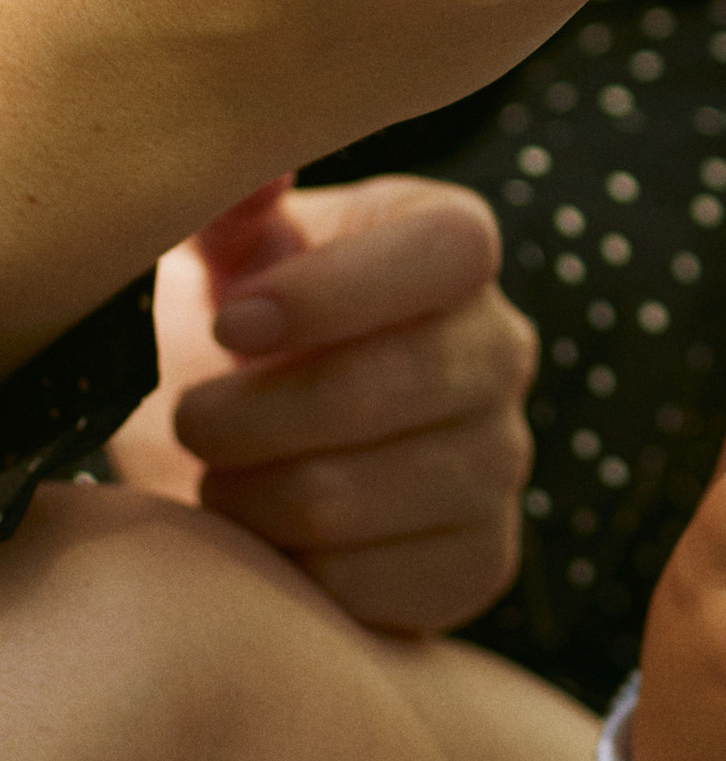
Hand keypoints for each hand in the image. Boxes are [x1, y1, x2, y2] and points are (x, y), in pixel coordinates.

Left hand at [110, 176, 540, 634]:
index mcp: (451, 244)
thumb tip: (258, 172)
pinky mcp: (483, 561)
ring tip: (216, 479)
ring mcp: (502, 460)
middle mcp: (500, 347)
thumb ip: (233, 205)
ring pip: (354, 498)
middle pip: (391, 385)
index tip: (229, 324)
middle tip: (189, 419)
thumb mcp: (224, 253)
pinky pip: (374, 587)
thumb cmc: (231, 329)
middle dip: (254, 415)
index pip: (449, 252)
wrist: (248, 455)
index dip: (335, 293)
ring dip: (252, 499)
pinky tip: (269, 544)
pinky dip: (294, 577)